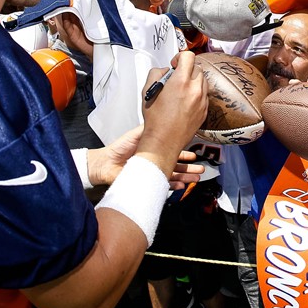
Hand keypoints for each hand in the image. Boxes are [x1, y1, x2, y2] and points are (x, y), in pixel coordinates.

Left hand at [86, 125, 204, 188]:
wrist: (105, 163)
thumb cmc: (119, 148)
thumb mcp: (138, 135)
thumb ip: (151, 131)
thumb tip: (165, 122)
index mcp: (154, 151)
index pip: (173, 152)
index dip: (184, 154)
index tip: (195, 155)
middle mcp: (154, 162)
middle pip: (176, 165)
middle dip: (189, 168)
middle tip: (202, 169)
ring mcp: (151, 173)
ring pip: (172, 175)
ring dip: (185, 177)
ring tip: (196, 178)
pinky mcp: (146, 183)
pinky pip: (162, 185)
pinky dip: (172, 185)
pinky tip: (182, 185)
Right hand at [138, 52, 207, 173]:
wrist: (164, 141)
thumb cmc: (156, 120)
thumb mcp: (148, 91)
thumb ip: (156, 73)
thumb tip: (165, 71)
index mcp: (181, 82)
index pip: (188, 56)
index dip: (180, 57)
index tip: (175, 65)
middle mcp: (195, 89)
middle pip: (197, 67)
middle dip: (187, 69)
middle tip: (177, 78)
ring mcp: (202, 100)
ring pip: (203, 80)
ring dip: (193, 80)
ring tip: (181, 90)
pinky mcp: (205, 110)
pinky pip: (204, 94)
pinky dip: (197, 93)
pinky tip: (185, 101)